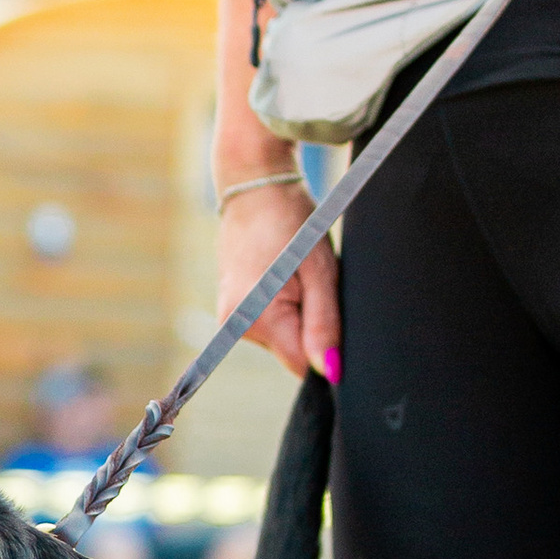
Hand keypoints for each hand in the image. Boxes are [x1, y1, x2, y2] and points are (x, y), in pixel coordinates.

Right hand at [216, 178, 338, 386]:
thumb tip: (329, 372)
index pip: (301, 365)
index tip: (329, 310)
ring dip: (298, 314)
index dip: (324, 348)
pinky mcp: (231, 308)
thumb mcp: (320, 271)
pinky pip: (269, 323)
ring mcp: (230, 318)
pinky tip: (284, 275)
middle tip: (312, 282)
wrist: (255, 186)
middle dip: (311, 326)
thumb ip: (324, 325)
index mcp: (256, 317)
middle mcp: (236, 325)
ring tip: (297, 274)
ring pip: (282, 337)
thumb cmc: (292, 220)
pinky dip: (284, 307)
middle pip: (291, 352)